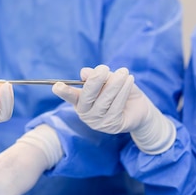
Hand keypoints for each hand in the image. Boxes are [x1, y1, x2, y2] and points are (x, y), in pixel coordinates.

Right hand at [53, 65, 174, 154]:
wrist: (138, 108)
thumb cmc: (119, 91)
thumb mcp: (109, 80)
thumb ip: (98, 77)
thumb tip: (84, 73)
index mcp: (80, 101)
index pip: (70, 96)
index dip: (64, 91)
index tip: (57, 86)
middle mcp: (86, 114)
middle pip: (87, 97)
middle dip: (95, 81)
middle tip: (103, 68)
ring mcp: (98, 122)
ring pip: (104, 100)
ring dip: (115, 84)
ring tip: (124, 72)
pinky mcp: (112, 126)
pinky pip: (117, 106)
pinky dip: (123, 92)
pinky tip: (129, 80)